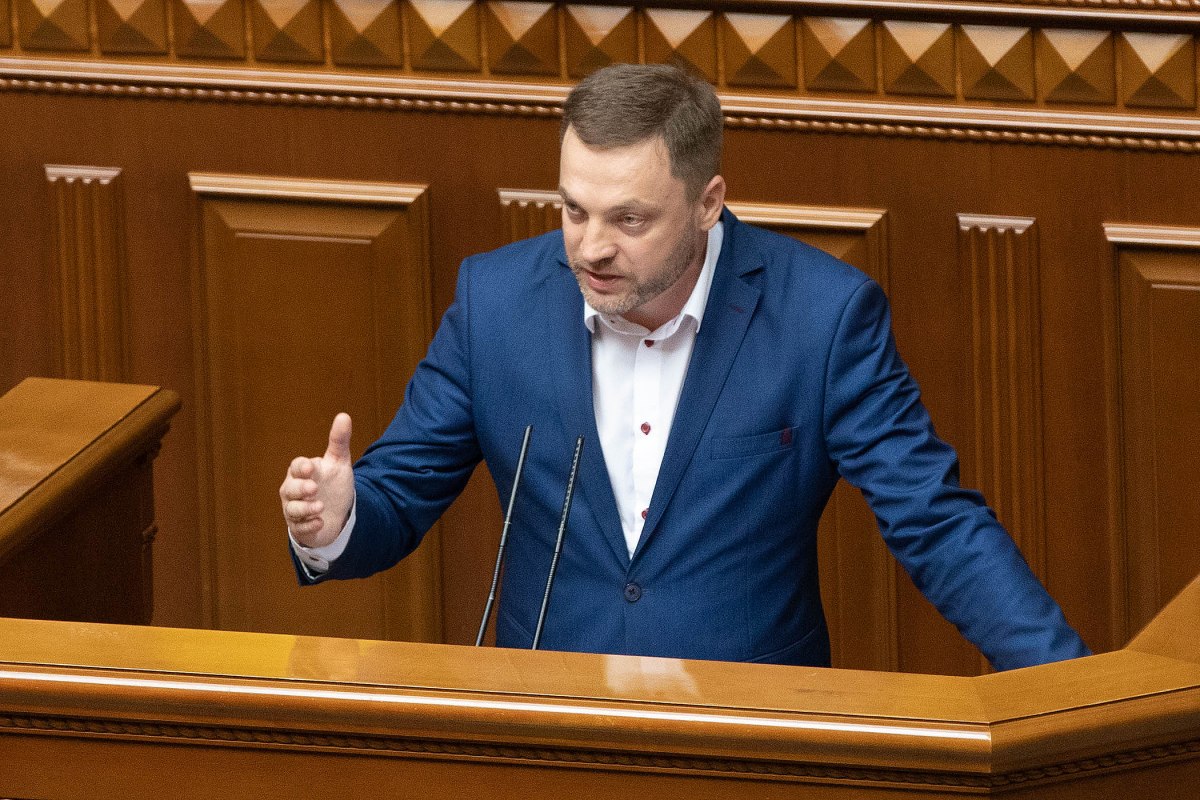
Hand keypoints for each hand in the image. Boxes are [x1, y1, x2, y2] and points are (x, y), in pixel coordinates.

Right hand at [280, 413, 354, 547]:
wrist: (336, 513)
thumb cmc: (333, 483)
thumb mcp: (338, 462)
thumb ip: (339, 441)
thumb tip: (344, 415)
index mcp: (302, 471)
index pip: (296, 466)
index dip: (301, 467)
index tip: (311, 467)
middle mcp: (293, 490)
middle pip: (289, 488)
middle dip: (300, 489)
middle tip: (313, 489)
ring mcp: (294, 509)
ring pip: (292, 509)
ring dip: (305, 509)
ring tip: (321, 508)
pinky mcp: (299, 527)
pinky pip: (299, 528)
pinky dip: (309, 526)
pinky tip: (320, 523)